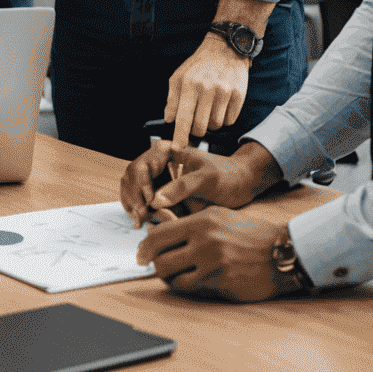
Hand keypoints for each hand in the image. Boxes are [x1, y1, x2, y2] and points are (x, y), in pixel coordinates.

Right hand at [120, 140, 280, 226]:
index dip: (141, 186)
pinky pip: (140, 196)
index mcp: (166, 150)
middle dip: (133, 197)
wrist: (241, 183)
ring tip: (139, 221)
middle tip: (140, 218)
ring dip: (132, 203)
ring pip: (132, 186)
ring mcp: (158, 176)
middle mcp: (158, 161)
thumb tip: (155, 201)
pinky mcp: (162, 190)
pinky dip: (136, 207)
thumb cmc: (227, 176)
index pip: (142, 166)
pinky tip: (141, 219)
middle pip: (132, 176)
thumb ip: (182, 187)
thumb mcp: (207, 179)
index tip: (149, 205)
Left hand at [136, 208, 295, 301]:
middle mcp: (204, 242)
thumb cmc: (248, 234)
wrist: (281, 252)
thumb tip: (158, 231)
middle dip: (153, 264)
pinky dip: (183, 286)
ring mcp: (213, 264)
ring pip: (171, 277)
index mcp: (201, 222)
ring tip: (172, 274)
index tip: (141, 254)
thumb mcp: (217, 216)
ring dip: (167, 278)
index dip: (145, 247)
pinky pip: (190, 289)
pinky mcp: (221, 283)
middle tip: (155, 266)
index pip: (159, 235)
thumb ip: (188, 222)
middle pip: (160, 259)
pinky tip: (188, 282)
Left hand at [165, 35, 250, 146]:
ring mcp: (225, 92)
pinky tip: (221, 104)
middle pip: (200, 127)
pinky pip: (230, 120)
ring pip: (216, 125)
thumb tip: (168, 119)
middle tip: (196, 122)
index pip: (183, 118)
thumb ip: (172, 99)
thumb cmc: (198, 65)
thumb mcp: (178, 76)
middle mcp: (207, 89)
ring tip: (209, 107)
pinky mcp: (239, 95)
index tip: (177, 149)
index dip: (180, 136)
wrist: (225, 49)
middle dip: (196, 130)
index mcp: (189, 84)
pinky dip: (224, 118)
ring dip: (211, 122)